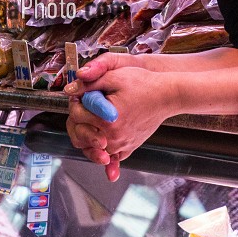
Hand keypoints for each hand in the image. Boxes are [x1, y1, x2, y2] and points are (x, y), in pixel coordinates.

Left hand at [64, 55, 177, 181]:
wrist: (167, 95)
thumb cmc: (144, 84)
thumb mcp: (114, 77)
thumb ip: (89, 84)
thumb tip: (70, 90)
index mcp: (106, 119)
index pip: (76, 115)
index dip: (75, 102)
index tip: (81, 96)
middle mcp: (113, 137)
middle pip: (80, 135)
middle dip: (78, 120)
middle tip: (84, 108)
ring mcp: (121, 145)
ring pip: (91, 148)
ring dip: (87, 136)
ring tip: (89, 123)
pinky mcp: (129, 148)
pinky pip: (111, 158)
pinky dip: (104, 157)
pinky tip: (104, 159)